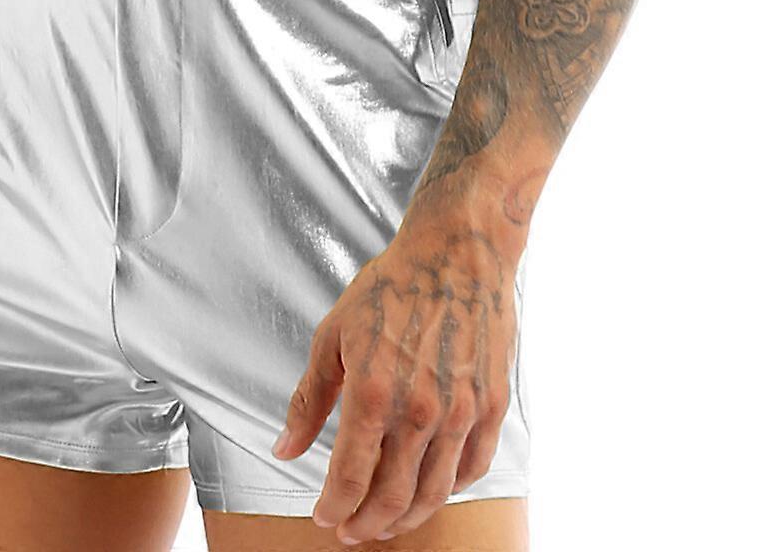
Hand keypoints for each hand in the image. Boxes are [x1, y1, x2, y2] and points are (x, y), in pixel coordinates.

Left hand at [274, 209, 519, 544]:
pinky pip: (473, 467)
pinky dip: (449, 489)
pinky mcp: (493, 405)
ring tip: (387, 521)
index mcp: (373, 391)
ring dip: (407, 517)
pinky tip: (431, 489)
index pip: (349, 477)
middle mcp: (420, 409)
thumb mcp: (333, 335)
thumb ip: (309, 399)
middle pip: (393, 497)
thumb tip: (285, 448)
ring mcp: (462, 411)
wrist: (457, 253)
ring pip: (434, 492)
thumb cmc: (392, 288)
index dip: (333, 507)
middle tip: (352, 529)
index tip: (324, 517)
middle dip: (367, 523)